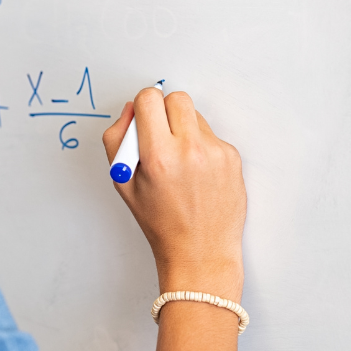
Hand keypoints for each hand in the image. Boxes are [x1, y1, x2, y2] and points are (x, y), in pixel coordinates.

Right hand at [103, 89, 245, 301]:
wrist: (200, 252)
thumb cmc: (160, 222)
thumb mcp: (123, 183)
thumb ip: (118, 140)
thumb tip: (131, 110)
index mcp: (158, 156)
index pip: (150, 99)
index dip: (143, 105)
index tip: (143, 117)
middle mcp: (189, 150)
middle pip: (176, 98)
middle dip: (164, 110)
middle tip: (160, 134)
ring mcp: (215, 152)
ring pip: (195, 116)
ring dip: (184, 128)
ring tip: (179, 161)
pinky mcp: (232, 157)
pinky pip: (211, 135)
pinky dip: (201, 146)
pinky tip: (197, 173)